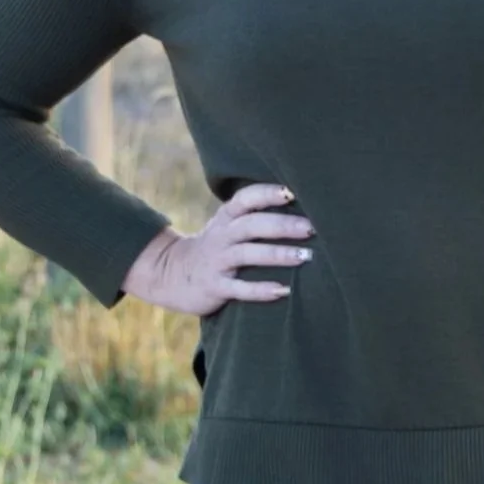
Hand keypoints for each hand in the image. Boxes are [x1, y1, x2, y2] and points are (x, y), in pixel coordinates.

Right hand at [122, 182, 314, 316]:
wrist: (172, 274)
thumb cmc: (218, 245)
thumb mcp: (229, 225)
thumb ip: (257, 215)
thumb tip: (306, 206)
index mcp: (227, 216)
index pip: (246, 198)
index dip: (267, 194)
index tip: (292, 192)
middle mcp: (222, 235)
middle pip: (252, 225)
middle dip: (282, 225)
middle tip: (311, 228)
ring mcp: (217, 261)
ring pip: (248, 254)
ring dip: (277, 254)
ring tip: (305, 257)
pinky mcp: (215, 286)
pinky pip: (239, 288)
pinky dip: (260, 290)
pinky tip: (283, 291)